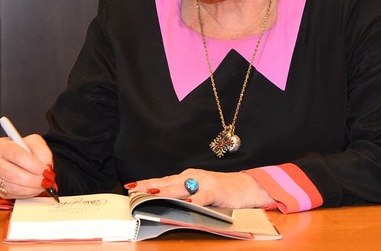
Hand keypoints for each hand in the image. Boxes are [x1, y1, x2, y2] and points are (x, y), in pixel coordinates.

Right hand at [0, 134, 54, 199]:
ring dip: (30, 189)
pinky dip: (25, 193)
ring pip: (11, 187)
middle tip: (46, 181)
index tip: (46, 171)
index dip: (33, 165)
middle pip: (12, 173)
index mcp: (1, 145)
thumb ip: (42, 152)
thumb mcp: (34, 143)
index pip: (17, 156)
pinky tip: (33, 189)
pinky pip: (11, 194)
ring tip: (42, 185)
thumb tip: (46, 166)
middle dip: (32, 180)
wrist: (15, 158)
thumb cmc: (23, 149)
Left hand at [126, 169, 273, 208]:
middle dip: (149, 186)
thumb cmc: (224, 191)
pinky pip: (203, 197)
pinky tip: (186, 203)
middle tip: (132, 191)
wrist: (249, 187)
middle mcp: (194, 176)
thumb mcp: (201, 192)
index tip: (130, 187)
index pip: (163, 180)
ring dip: (164, 192)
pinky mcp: (217, 190)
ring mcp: (205, 182)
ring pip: (180, 188)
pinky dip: (194, 200)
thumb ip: (185, 196)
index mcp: (188, 177)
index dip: (147, 183)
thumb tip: (164, 204)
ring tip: (149, 194)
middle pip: (167, 182)